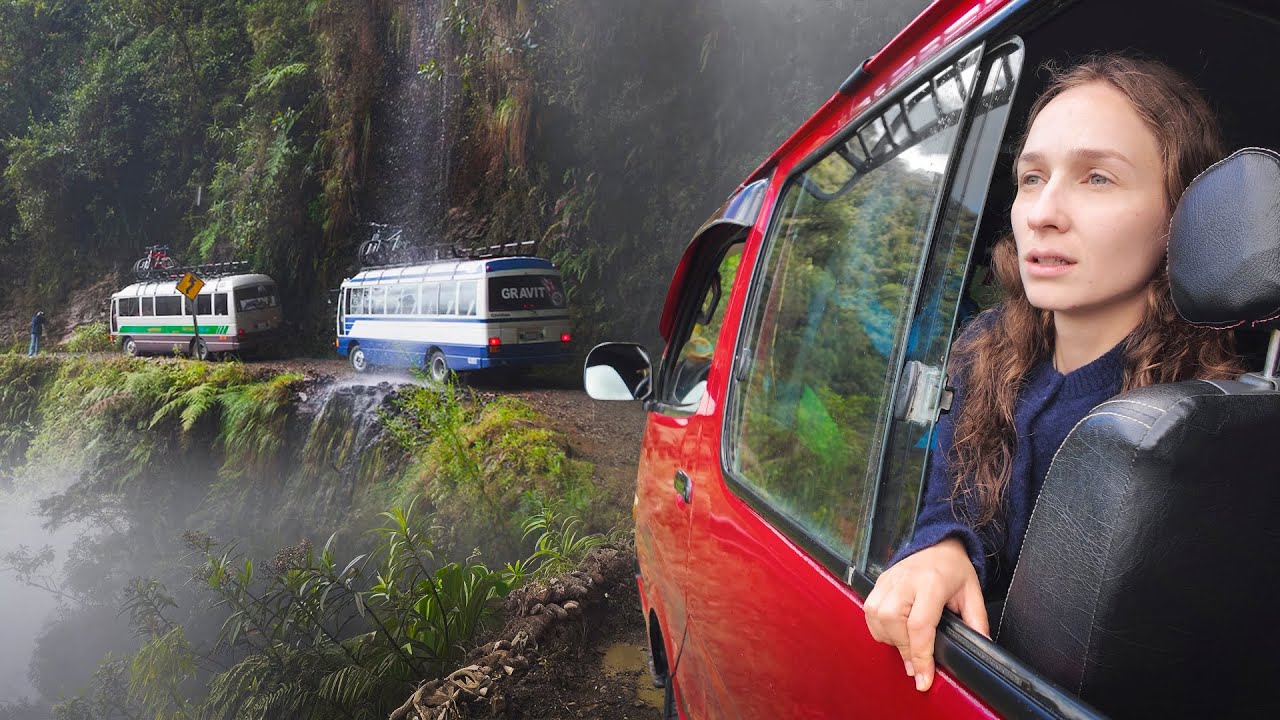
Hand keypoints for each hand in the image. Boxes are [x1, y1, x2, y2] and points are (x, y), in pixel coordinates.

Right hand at [863, 538, 989, 691]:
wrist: (939, 544)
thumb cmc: (955, 569)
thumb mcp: (973, 594)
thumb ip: (976, 622)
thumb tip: (981, 649)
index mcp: (932, 582)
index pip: (919, 625)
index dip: (920, 656)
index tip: (923, 679)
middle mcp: (906, 580)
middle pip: (892, 622)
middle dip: (903, 650)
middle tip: (916, 666)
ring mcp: (889, 579)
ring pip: (876, 617)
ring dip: (890, 639)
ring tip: (906, 647)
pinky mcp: (879, 581)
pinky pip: (869, 611)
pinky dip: (879, 628)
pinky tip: (895, 633)